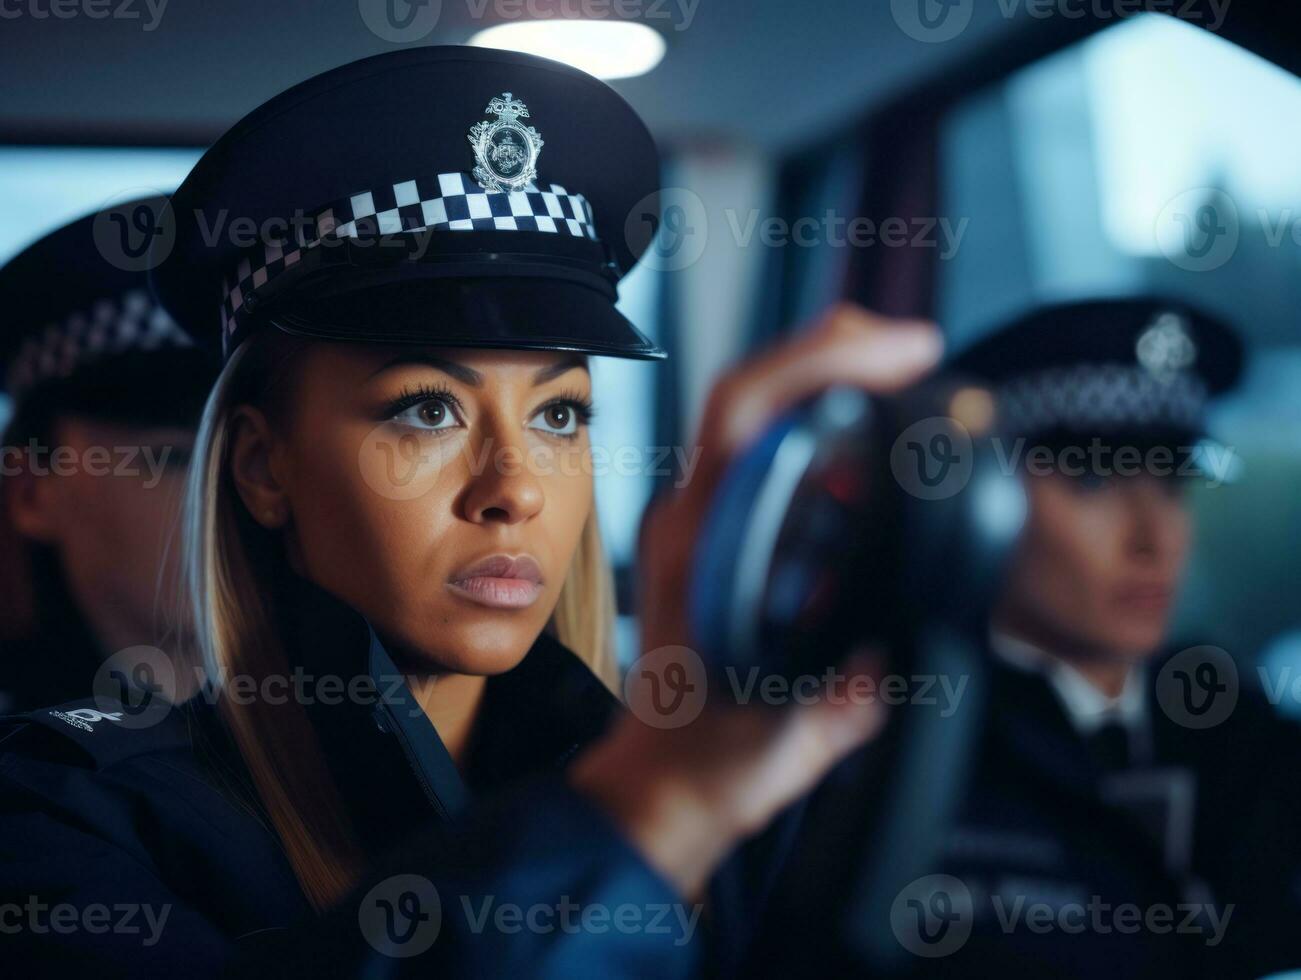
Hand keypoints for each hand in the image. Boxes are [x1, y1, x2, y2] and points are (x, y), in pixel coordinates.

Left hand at [572, 304, 942, 896]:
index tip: (903, 353)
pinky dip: (818, 420)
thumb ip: (845, 704)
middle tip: (913, 344)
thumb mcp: (786, 737)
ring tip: (898, 367)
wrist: (661, 785)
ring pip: (757, 414)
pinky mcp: (718, 536)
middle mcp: (692, 518)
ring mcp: (701, 522)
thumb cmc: (704, 760)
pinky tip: (865, 427)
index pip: (743, 416)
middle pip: (750, 393)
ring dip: (824, 378)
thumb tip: (890, 653)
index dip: (820, 364)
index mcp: (697, 546)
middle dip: (832, 349)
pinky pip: (766, 451)